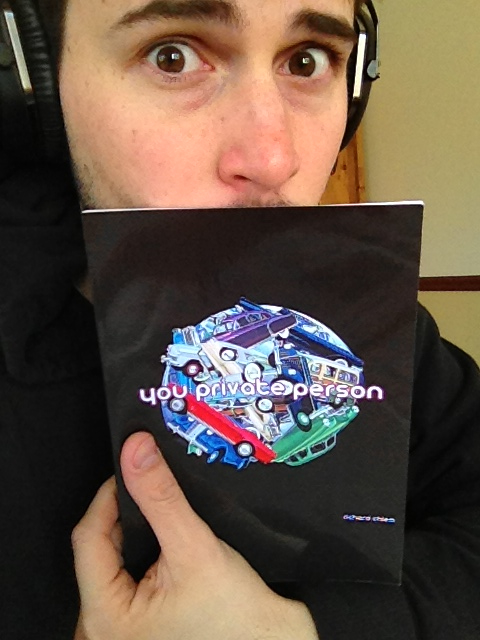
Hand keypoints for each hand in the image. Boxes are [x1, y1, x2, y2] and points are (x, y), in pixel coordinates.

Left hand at [72, 432, 317, 639]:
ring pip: (113, 559)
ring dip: (135, 532)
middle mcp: (102, 630)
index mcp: (104, 621)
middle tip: (153, 493)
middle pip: (99, 549)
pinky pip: (125, 574)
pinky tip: (162, 545)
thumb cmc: (236, 618)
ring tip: (160, 519)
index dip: (110, 496)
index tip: (132, 469)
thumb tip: (137, 451)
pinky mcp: (136, 622)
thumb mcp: (195, 548)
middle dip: (125, 515)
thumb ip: (161, 497)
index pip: (88, 538)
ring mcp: (119, 627)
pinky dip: (141, 551)